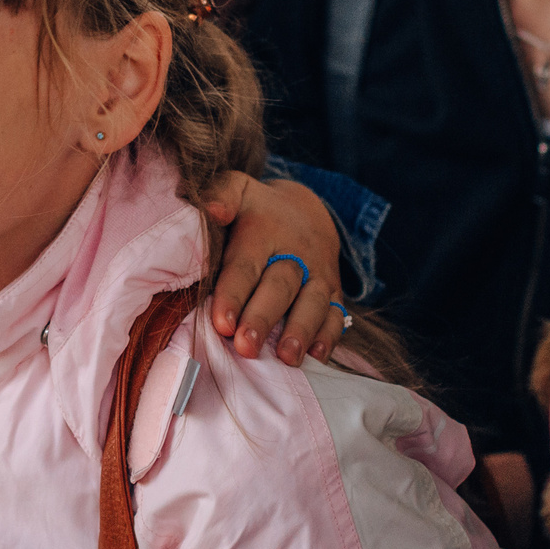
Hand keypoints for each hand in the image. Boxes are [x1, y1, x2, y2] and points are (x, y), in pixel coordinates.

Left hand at [200, 172, 344, 365]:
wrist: (305, 212)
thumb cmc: (257, 211)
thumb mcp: (238, 190)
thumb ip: (221, 195)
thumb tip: (212, 210)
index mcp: (264, 231)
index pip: (246, 265)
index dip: (233, 294)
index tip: (222, 323)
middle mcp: (296, 254)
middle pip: (280, 287)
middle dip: (263, 318)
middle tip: (247, 347)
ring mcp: (319, 274)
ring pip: (313, 303)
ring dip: (300, 331)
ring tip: (287, 358)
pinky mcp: (334, 292)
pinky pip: (336, 315)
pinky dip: (329, 337)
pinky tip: (317, 357)